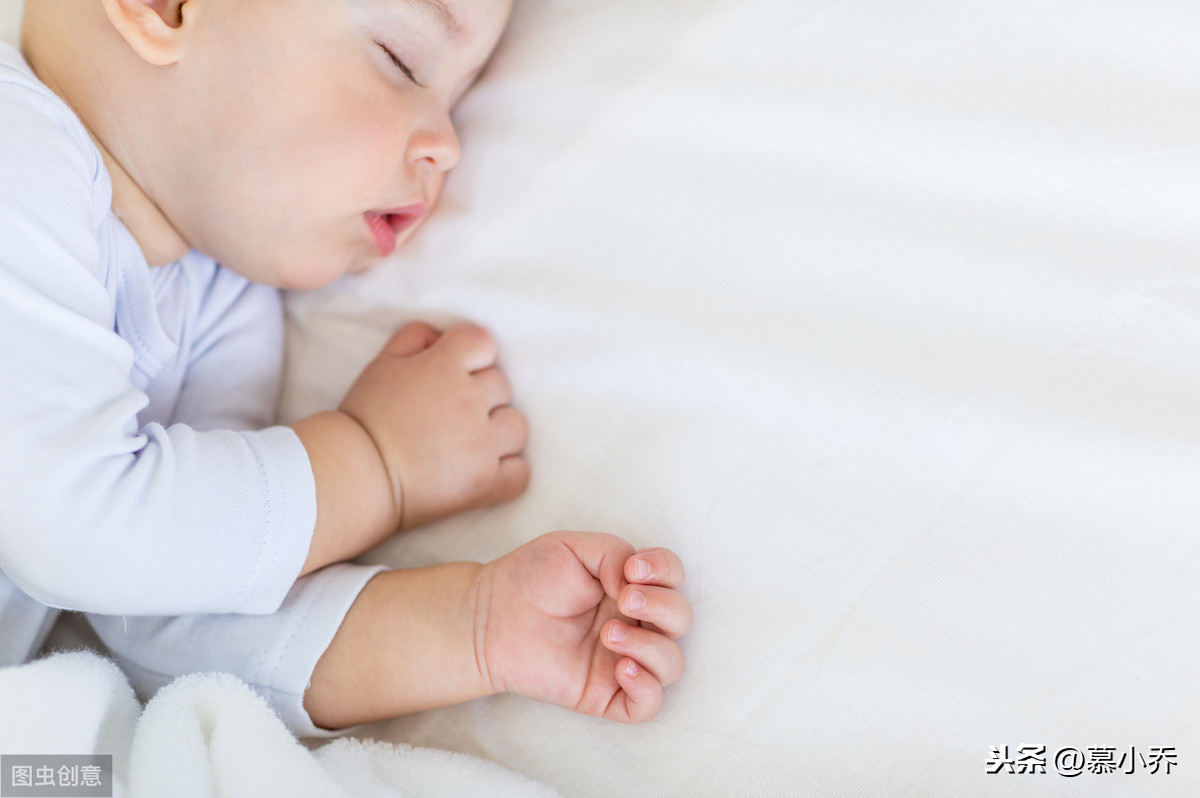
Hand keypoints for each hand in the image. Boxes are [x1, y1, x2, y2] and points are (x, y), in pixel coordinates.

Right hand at [338, 321, 529, 529]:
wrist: (354, 476)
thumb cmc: (365, 419)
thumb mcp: (382, 364)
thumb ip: (415, 338)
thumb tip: (442, 337)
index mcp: (444, 368)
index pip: (483, 341)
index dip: (471, 355)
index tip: (455, 372)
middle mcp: (469, 402)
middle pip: (501, 385)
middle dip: (480, 396)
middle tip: (450, 415)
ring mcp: (481, 445)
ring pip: (516, 426)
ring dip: (498, 432)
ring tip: (469, 443)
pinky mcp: (485, 483)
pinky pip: (520, 472)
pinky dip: (508, 472)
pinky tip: (484, 471)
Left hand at [474, 532, 691, 722]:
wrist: (491, 615)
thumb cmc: (531, 578)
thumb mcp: (574, 547)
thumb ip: (615, 552)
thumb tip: (637, 584)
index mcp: (631, 586)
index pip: (673, 578)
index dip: (665, 570)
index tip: (634, 568)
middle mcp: (634, 622)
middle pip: (680, 619)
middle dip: (661, 605)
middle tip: (624, 597)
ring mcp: (622, 659)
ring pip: (671, 663)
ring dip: (650, 646)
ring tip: (609, 634)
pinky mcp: (605, 693)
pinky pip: (648, 705)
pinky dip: (646, 688)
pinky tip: (620, 668)